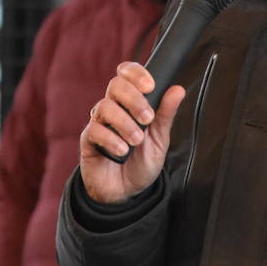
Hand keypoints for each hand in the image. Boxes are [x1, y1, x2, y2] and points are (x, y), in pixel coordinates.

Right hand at [78, 61, 185, 204]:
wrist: (127, 192)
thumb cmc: (141, 162)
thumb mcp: (159, 139)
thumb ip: (165, 114)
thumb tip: (178, 89)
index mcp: (130, 102)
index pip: (126, 74)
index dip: (136, 73)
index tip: (150, 86)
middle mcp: (113, 108)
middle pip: (115, 85)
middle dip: (134, 99)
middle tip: (147, 119)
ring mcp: (99, 123)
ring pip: (104, 106)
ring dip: (125, 123)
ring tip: (136, 141)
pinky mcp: (88, 140)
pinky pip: (94, 130)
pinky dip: (111, 139)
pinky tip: (122, 151)